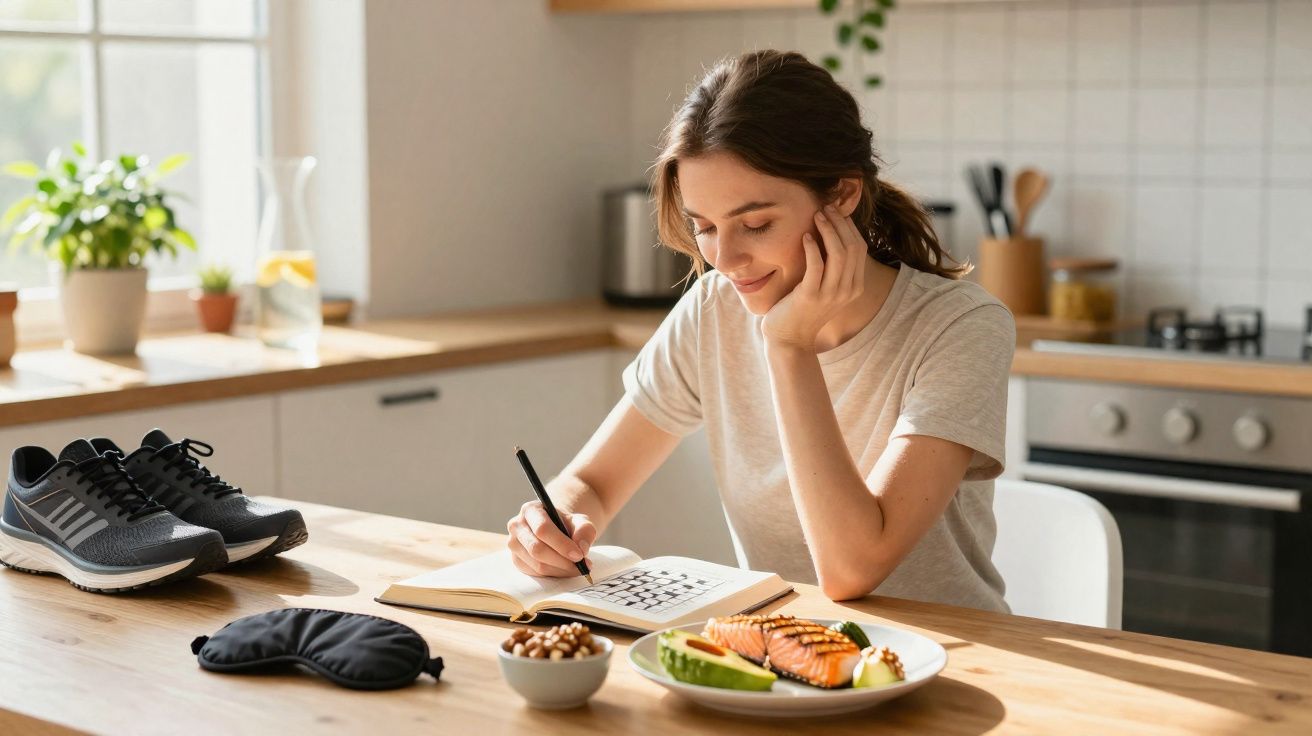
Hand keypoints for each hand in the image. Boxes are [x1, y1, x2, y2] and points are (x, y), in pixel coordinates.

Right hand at [506, 500, 597, 576]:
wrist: (555, 530)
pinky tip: (565, 570)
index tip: (579, 555)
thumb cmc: (566, 524)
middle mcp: (517, 526)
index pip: (543, 529)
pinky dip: (554, 574)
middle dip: (562, 561)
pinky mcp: (516, 560)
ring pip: (537, 564)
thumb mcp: (580, 521)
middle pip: (537, 549)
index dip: (561, 544)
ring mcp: (514, 544)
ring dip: (560, 570)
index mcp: (531, 510)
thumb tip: (582, 548)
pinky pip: (535, 573)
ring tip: (577, 568)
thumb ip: (585, 530)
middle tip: (581, 566)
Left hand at [759, 205, 867, 350]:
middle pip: (852, 246)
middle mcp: (847, 290)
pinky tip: (804, 236)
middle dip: (840, 223)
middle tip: (825, 207)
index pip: (860, 247)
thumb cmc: (803, 309)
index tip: (835, 212)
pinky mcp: (810, 296)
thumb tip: (831, 234)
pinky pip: (816, 265)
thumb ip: (833, 267)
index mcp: (855, 286)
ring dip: (828, 230)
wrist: (789, 338)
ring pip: (838, 253)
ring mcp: (830, 294)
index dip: (848, 226)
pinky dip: (812, 248)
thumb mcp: (825, 287)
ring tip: (816, 216)